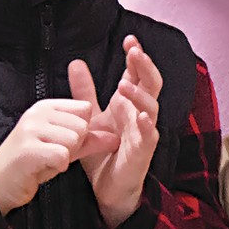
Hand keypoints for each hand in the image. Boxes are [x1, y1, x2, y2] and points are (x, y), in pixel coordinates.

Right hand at [0, 98, 114, 215]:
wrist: (0, 184)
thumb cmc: (34, 163)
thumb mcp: (64, 148)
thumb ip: (89, 141)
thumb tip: (116, 138)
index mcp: (46, 106)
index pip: (84, 109)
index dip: (83, 130)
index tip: (64, 142)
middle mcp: (37, 113)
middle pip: (82, 125)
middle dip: (75, 146)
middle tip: (54, 154)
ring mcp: (31, 129)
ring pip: (74, 139)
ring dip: (65, 156)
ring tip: (48, 160)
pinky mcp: (28, 149)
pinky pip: (62, 155)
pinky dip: (58, 166)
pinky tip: (44, 168)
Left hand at [70, 36, 160, 228]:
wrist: (106, 188)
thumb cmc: (103, 152)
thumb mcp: (90, 118)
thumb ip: (84, 92)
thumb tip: (76, 62)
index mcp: (128, 103)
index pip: (137, 73)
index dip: (136, 56)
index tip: (129, 40)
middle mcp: (139, 114)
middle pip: (151, 83)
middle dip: (145, 66)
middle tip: (134, 51)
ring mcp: (144, 132)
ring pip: (152, 107)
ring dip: (140, 94)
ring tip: (125, 84)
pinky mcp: (143, 152)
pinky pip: (150, 136)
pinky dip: (147, 125)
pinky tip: (141, 116)